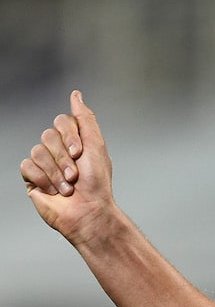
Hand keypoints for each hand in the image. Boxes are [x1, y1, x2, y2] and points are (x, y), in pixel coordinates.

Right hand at [20, 90, 116, 244]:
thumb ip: (85, 119)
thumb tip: (76, 95)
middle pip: (48, 135)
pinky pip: (27, 166)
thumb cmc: (96, 183)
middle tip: (76, 175)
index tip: (80, 153)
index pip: (62, 121)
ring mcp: (44, 164)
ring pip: (37, 151)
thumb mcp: (96, 145)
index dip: (69, 136)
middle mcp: (58, 150)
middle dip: (64, 158)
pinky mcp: (32, 178)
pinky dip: (44, 179)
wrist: (88, 211)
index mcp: (75, 141)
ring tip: (68, 187)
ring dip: (56, 171)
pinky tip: (54, 191)